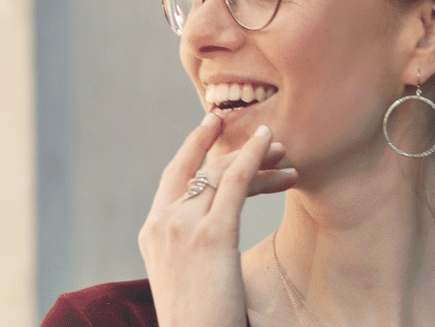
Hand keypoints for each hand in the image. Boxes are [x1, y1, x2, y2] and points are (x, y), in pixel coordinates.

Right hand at [138, 114, 296, 326]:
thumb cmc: (199, 320)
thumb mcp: (187, 275)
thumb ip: (192, 246)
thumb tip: (214, 236)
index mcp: (151, 233)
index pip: (173, 177)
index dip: (193, 147)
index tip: (213, 126)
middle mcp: (162, 223)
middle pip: (196, 168)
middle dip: (226, 144)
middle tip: (263, 136)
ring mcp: (183, 227)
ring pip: (219, 173)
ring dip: (254, 154)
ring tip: (283, 149)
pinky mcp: (211, 236)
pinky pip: (234, 183)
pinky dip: (253, 157)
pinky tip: (272, 146)